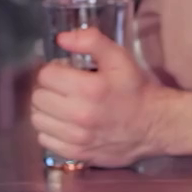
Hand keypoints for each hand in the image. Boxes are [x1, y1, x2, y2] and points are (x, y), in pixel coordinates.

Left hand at [31, 29, 156, 168]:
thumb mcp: (120, 58)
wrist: (154, 125)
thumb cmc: (136, 89)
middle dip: (49, 89)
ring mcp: (77, 138)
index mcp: (89, 89)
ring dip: (47, 110)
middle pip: (38, 97)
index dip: (55, 70)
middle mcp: (80, 115)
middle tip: (65, 89)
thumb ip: (92, 41)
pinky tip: (66, 123)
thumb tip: (62, 38)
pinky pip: (44, 139)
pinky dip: (51, 130)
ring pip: (37, 119)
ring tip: (63, 106)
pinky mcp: (76, 154)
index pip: (46, 75)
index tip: (67, 72)